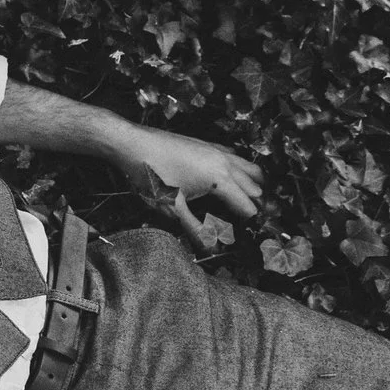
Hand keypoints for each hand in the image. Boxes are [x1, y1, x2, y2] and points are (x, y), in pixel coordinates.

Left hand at [109, 124, 264, 248]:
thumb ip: (193, 227)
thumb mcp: (171, 206)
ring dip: (254, 184)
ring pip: (249, 167)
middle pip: (254, 186)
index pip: (247, 204)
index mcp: (219, 179)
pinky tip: (234, 175)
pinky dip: (241, 168)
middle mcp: (224, 162)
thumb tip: (211, 247)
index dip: (249, 221)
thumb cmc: (150, 173)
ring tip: (252, 200)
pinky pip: (234, 156)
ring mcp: (216, 150)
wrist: (132, 143)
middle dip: (256, 204)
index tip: (249, 233)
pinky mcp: (206, 144)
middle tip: (252, 221)